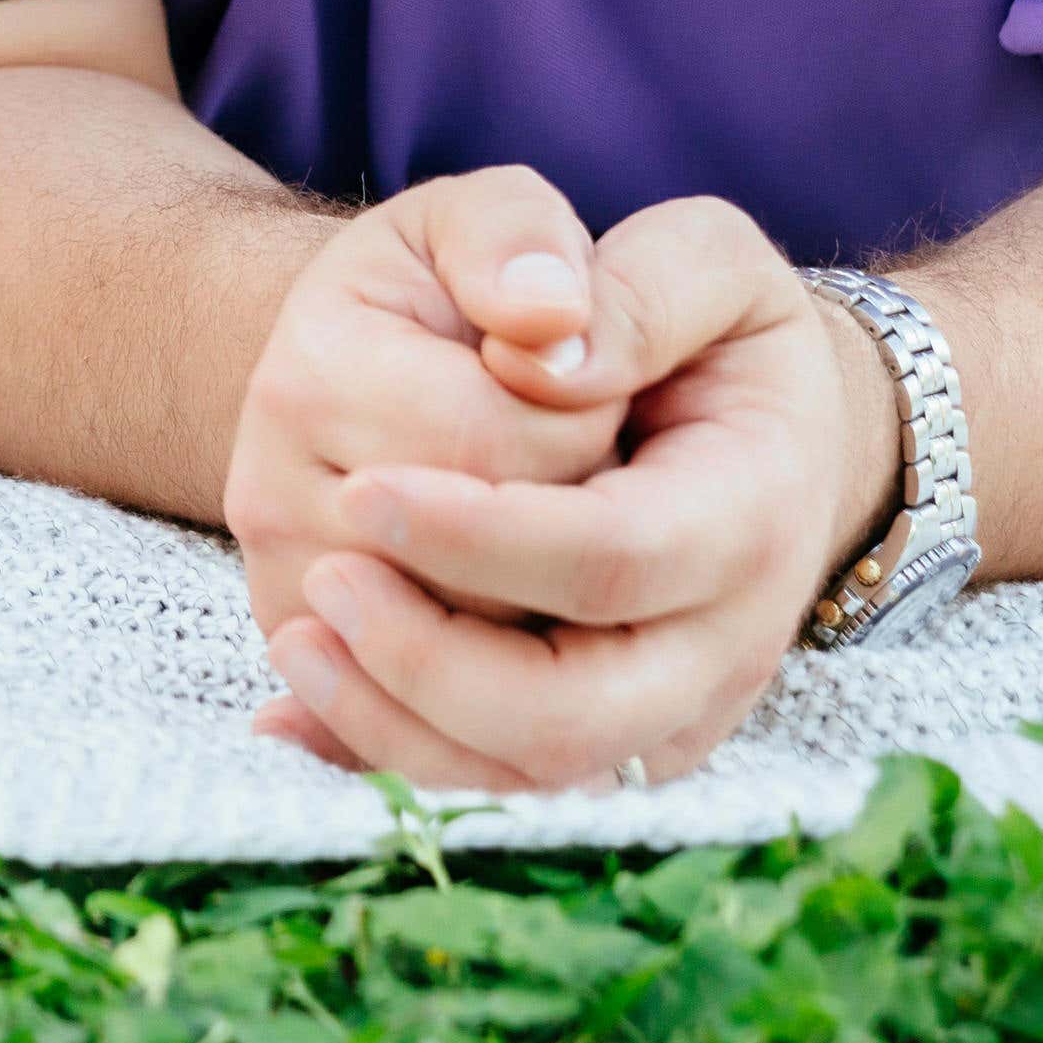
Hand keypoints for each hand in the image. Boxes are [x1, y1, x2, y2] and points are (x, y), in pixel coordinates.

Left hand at [252, 194, 903, 792]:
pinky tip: (289, 718)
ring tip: (299, 636)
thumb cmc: (706, 330)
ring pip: (526, 771)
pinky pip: (494, 786)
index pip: (610, 557)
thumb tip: (539, 334)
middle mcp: (720, 637)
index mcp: (753, 507)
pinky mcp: (602, 742)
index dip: (482, 536)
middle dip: (430, 658)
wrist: (749, 424)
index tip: (365, 489)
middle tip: (325, 578)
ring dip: (397, 722)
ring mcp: (663, 709)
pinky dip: (390, 761)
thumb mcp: (703, 257)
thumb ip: (632, 284)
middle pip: (567, 709)